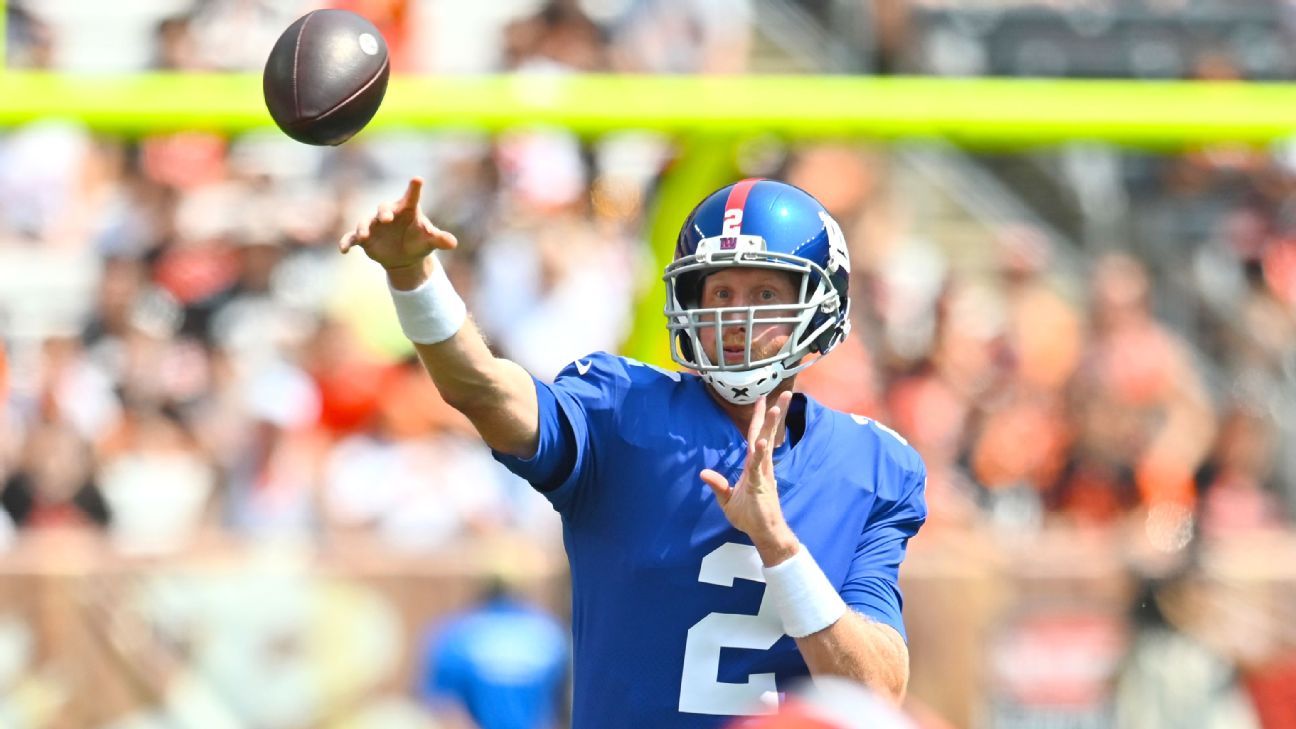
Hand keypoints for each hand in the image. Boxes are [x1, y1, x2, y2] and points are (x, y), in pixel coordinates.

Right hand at [338, 178, 457, 273]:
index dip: (414, 188)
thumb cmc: (419, 242)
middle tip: (386, 219)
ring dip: (363, 227)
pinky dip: (347, 242)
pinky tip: (343, 250)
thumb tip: (453, 243)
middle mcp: (388, 214)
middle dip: (383, 212)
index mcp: (407, 210)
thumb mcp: (430, 241)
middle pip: (383, 208)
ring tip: (364, 235)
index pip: (411, 197)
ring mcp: (374, 225)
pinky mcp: (364, 239)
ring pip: (365, 222)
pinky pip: (352, 237)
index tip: (418, 179)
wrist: (404, 257)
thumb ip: (440, 239)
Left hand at [701, 391, 798, 563]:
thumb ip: (717, 485)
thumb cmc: (749, 517)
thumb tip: (703, 473)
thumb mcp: (727, 499)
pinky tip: (762, 443)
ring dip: (771, 426)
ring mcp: (762, 473)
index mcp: (754, 465)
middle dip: (772, 414)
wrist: (762, 533)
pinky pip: (760, 467)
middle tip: (781, 392)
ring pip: (766, 445)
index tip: (763, 400)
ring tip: (776, 407)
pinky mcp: (761, 485)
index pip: (755, 436)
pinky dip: (761, 454)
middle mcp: (761, 465)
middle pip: (765, 434)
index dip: (758, 418)